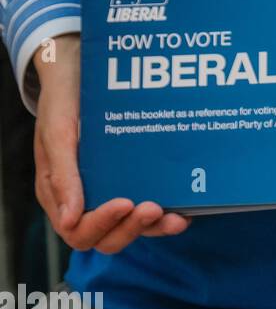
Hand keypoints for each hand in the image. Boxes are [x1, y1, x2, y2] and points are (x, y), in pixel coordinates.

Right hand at [33, 34, 188, 253]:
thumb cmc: (64, 102)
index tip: (124, 202)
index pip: (78, 230)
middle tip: (152, 207)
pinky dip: (169, 214)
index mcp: (61, 195)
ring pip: (135, 228)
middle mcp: (88, 200)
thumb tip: (70, 220)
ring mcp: (114, 193)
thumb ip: (62, 176)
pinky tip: (186, 209)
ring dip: (155, 227)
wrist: (83, 70)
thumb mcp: (57, 134)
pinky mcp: (138, 183)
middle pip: (109, 237)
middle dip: (132, 228)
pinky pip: (153, 210)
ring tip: (174, 216)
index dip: (101, 224)